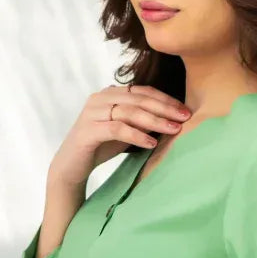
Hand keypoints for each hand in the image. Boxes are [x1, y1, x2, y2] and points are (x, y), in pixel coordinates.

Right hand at [47, 85, 189, 189]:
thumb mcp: (125, 129)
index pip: (142, 91)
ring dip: (155, 121)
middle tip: (185, 118)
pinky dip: (136, 135)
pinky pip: (117, 129)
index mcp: (109, 94)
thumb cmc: (101, 146)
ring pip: (130, 112)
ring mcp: (91, 113)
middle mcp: (99, 98)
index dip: (165, 99)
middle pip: (138, 99)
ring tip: (173, 130)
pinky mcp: (87, 130)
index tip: (185, 110)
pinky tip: (151, 143)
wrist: (71, 166)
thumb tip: (173, 118)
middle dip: (164, 108)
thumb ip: (142, 120)